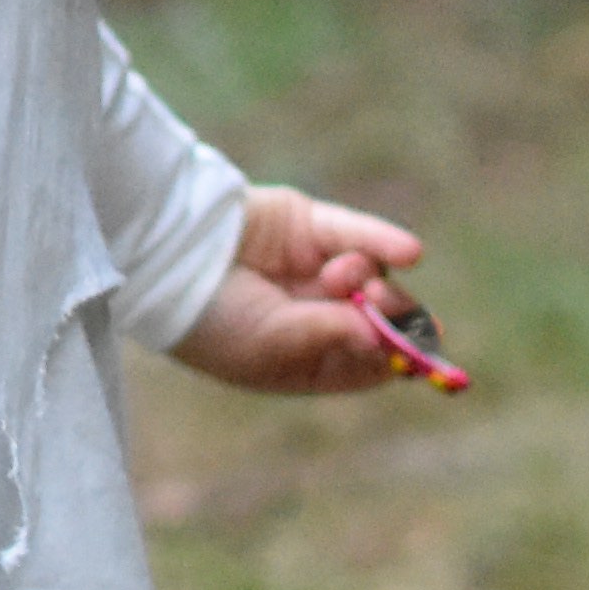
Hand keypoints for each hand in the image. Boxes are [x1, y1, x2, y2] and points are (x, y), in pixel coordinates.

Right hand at [175, 182, 431, 397]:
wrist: (167, 257)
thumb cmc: (211, 319)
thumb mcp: (274, 343)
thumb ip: (334, 338)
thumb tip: (389, 341)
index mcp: (303, 359)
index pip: (369, 363)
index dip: (399, 358)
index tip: (422, 355)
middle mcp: (313, 315)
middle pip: (380, 318)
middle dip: (390, 314)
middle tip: (379, 304)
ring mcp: (313, 269)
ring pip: (373, 274)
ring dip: (370, 279)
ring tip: (340, 276)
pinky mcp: (309, 226)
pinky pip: (359, 232)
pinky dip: (386, 240)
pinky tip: (410, 252)